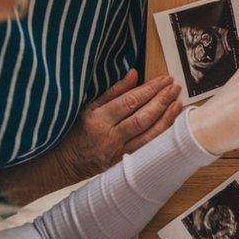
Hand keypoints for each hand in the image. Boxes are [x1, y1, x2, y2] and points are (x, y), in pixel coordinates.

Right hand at [0, 70, 181, 203]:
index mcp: (98, 120)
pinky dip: (160, 136)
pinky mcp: (123, 163)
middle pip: (143, 117)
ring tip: (178, 103)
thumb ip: (112, 91)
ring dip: (166, 118)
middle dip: (162, 100)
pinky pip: (146, 148)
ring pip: (149, 135)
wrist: (60, 164)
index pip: (131, 101)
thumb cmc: (73, 132)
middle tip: (175, 87)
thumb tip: (134, 73)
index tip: (164, 79)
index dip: (150, 89)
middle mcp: (109, 137)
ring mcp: (118, 153)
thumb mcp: (87, 107)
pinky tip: (171, 125)